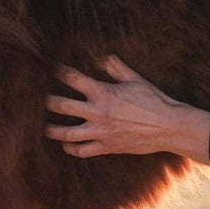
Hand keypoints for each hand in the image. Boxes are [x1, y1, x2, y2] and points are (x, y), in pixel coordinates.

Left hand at [45, 56, 209, 162]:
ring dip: (53, 131)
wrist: (168, 127)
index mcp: (104, 93)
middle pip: (63, 106)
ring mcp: (101, 132)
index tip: (53, 69)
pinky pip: (82, 151)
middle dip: (49, 102)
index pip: (74, 79)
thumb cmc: (154, 101)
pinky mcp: (107, 147)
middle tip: (41, 100)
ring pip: (67, 134)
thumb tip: (103, 57)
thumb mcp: (135, 79)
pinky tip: (67, 145)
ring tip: (45, 128)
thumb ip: (116, 68)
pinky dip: (71, 149)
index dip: (61, 72)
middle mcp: (98, 112)